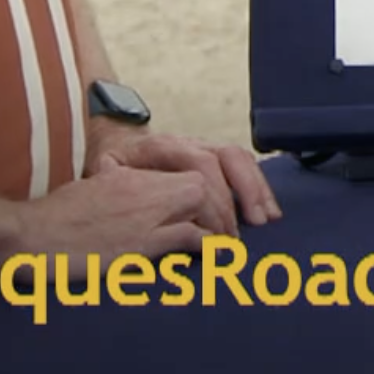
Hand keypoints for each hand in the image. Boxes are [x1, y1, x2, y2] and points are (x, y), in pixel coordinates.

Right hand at [13, 162, 213, 259]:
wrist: (29, 235)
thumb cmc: (54, 218)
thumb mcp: (92, 191)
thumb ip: (117, 188)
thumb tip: (126, 191)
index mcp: (131, 176)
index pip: (188, 173)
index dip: (209, 193)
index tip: (215, 213)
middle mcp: (142, 190)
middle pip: (202, 186)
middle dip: (222, 208)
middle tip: (229, 233)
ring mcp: (142, 216)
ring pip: (202, 206)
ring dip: (219, 227)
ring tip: (227, 247)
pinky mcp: (139, 244)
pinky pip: (188, 238)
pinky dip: (206, 247)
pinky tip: (213, 259)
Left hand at [87, 127, 282, 232]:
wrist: (116, 143)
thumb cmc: (111, 166)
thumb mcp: (105, 171)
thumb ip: (117, 183)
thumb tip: (134, 198)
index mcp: (161, 146)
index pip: (200, 164)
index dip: (215, 197)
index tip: (218, 232)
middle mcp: (188, 142)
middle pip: (227, 157)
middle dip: (244, 191)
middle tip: (252, 224)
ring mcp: (204, 147)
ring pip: (240, 158)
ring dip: (257, 189)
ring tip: (266, 219)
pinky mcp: (214, 157)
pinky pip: (244, 165)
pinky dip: (259, 187)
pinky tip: (269, 210)